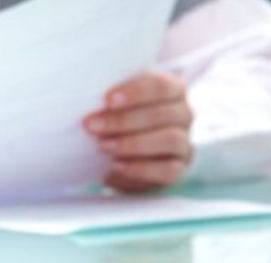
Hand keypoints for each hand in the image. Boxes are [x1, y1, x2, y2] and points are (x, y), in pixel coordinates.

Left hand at [84, 71, 193, 192]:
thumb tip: (85, 92)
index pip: (161, 85)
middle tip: (92, 125)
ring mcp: (184, 142)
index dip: (135, 92)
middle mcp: (184, 114)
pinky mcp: (179, 168)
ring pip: (169, 139)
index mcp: (172, 90)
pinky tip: (117, 165)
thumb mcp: (114, 105)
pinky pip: (168, 169)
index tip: (107, 99)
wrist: (121, 160)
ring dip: (132, 143)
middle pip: (161, 114)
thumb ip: (110, 98)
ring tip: (103, 146)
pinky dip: (141, 168)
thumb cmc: (117, 122)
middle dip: (123, 120)